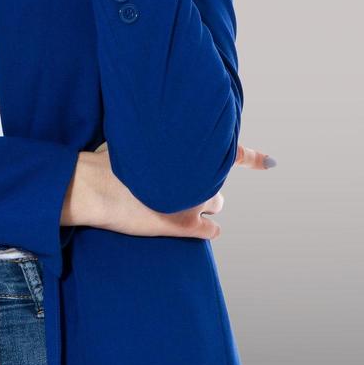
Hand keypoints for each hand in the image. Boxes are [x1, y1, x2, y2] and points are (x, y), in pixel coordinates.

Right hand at [68, 141, 275, 241]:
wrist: (94, 186)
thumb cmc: (107, 161)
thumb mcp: (134, 137)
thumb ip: (156, 138)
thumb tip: (158, 135)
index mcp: (187, 150)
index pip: (231, 150)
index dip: (252, 157)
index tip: (270, 163)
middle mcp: (196, 173)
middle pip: (217, 178)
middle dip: (203, 180)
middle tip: (181, 182)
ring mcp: (193, 200)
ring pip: (215, 202)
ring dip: (202, 203)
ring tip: (178, 201)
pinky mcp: (184, 225)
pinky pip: (211, 229)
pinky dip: (206, 228)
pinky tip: (199, 228)